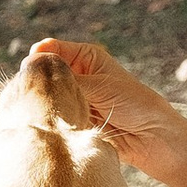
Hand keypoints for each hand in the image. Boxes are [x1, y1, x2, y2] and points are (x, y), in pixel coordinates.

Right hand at [29, 40, 186, 186]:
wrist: (152, 138)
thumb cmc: (135, 104)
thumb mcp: (100, 86)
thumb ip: (68, 78)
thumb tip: (35, 69)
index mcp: (85, 56)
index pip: (50, 48)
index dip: (38, 57)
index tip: (34, 70)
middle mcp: (77, 74)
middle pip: (44, 73)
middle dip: (37, 83)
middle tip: (33, 94)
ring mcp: (73, 97)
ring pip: (45, 97)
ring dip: (43, 104)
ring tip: (44, 111)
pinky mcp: (72, 120)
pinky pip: (52, 117)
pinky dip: (48, 120)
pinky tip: (47, 125)